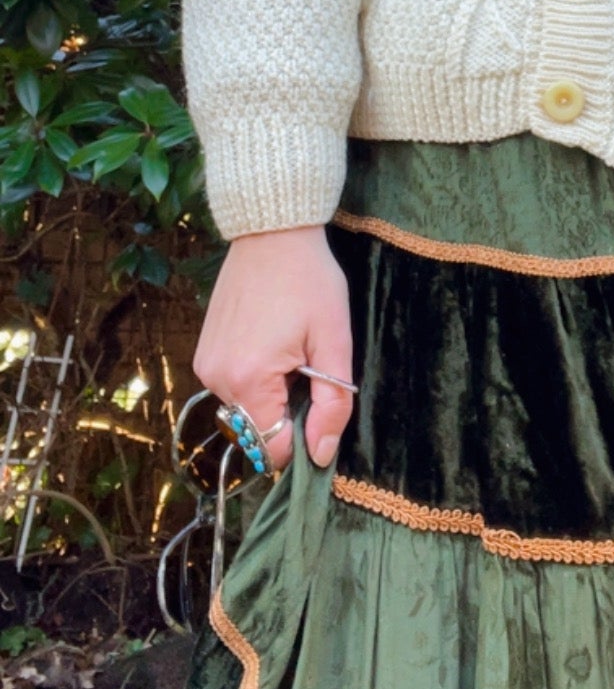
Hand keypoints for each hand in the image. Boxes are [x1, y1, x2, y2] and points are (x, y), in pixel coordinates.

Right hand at [193, 225, 353, 471]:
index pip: (271, 448)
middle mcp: (217, 379)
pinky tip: (272, 346)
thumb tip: (321, 455)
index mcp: (248, 379)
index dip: (302, 439)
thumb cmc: (310, 281)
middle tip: (308, 370)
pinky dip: (255, 381)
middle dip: (288, 415)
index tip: (322, 410)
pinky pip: (233, 387)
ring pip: (245, 411)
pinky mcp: (203, 353)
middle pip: (257, 430)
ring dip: (272, 397)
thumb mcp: (334, 341)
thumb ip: (332, 404)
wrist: (272, 233)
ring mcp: (205, 366)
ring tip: (290, 352)